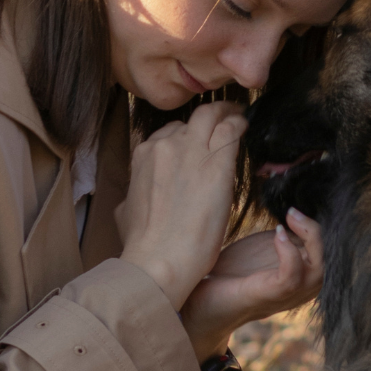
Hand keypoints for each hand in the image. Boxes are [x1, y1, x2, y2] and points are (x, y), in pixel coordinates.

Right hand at [118, 100, 246, 307]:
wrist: (160, 257)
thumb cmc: (143, 244)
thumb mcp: (125, 212)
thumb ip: (134, 194)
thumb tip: (135, 197)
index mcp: (144, 155)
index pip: (169, 134)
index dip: (187, 135)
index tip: (198, 140)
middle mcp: (165, 146)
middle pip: (192, 120)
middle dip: (208, 117)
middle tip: (222, 118)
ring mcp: (191, 150)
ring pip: (212, 116)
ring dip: (226, 113)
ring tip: (237, 116)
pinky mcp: (216, 163)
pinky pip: (231, 130)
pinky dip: (239, 124)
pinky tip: (245, 126)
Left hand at [180, 209, 322, 360]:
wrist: (201, 298)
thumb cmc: (231, 273)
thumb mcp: (264, 247)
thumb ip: (286, 235)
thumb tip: (298, 210)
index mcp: (303, 278)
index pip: (329, 253)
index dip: (319, 228)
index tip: (295, 209)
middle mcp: (301, 290)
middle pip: (331, 261)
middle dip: (317, 231)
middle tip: (294, 211)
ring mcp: (287, 296)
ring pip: (319, 270)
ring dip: (310, 239)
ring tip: (291, 218)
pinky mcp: (269, 296)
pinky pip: (292, 276)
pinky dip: (288, 252)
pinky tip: (277, 234)